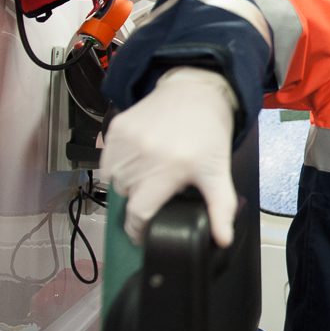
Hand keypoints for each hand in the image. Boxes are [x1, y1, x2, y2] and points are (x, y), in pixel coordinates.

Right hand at [100, 67, 237, 247]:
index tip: (143, 232)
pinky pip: (106, 159)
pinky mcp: (116, 128)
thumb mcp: (218, 172)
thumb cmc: (208, 133)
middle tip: (159, 188)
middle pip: (127, 198)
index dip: (138, 229)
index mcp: (167, 171)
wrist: (196, 91)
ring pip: (113, 180)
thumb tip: (223, 240)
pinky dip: (118, 163)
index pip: (138, 215)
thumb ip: (220, 209)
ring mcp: (126, 142)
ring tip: (150, 170)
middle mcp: (142, 157)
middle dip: (140, 199)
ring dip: (128, 182)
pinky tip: (139, 156)